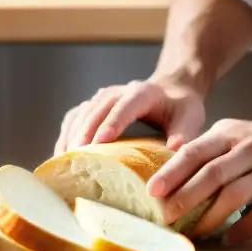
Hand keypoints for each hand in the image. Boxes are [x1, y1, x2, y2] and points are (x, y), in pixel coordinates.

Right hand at [54, 76, 206, 155]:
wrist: (171, 89)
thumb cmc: (181, 107)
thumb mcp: (190, 118)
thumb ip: (183, 134)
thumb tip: (175, 151)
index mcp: (142, 93)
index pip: (124, 107)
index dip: (112, 123)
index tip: (100, 142)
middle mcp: (118, 92)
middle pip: (96, 110)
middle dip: (84, 134)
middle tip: (76, 159)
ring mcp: (102, 97)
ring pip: (81, 113)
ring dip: (71, 135)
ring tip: (64, 161)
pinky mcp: (93, 105)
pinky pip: (75, 117)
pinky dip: (66, 134)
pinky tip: (61, 154)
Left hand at [145, 113, 251, 243]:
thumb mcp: (234, 135)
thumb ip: (207, 151)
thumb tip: (168, 172)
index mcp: (229, 133)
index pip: (194, 152)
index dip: (172, 172)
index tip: (152, 191)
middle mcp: (248, 148)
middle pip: (211, 174)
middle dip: (184, 198)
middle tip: (165, 217)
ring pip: (232, 197)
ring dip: (209, 218)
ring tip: (194, 233)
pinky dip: (240, 230)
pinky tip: (227, 239)